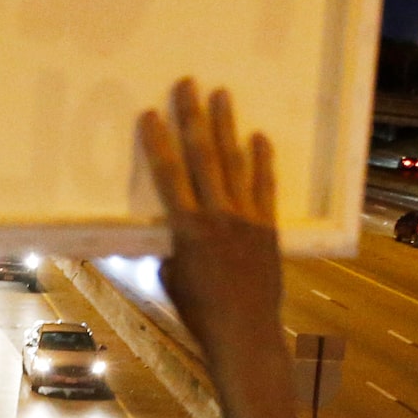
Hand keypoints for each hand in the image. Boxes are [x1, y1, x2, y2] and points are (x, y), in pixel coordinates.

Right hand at [137, 79, 282, 379]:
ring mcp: (245, 218)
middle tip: (188, 84)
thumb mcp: (170, 279)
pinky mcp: (267, 227)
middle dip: (193, 117)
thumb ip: (169, 249)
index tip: (150, 114)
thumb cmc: (200, 312)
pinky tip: (259, 136)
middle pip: (202, 155)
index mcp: (186, 229)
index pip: (168, 175)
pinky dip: (262, 160)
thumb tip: (166, 232)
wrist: (245, 333)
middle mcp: (216, 215)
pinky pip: (265, 186)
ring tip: (223, 95)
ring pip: (234, 162)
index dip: (158, 142)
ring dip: (227, 126)